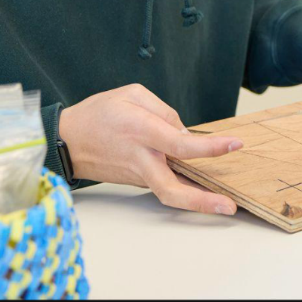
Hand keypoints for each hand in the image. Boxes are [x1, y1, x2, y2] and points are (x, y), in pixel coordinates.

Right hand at [57, 84, 242, 214]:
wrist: (68, 141)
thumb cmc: (99, 113)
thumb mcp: (132, 94)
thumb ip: (164, 111)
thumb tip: (185, 134)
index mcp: (141, 131)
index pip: (179, 145)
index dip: (209, 148)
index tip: (234, 145)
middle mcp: (140, 158)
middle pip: (171, 190)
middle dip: (202, 202)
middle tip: (229, 206)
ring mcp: (138, 174)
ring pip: (169, 194)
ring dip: (197, 202)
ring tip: (223, 203)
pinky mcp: (137, 181)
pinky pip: (164, 185)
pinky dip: (184, 188)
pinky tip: (202, 188)